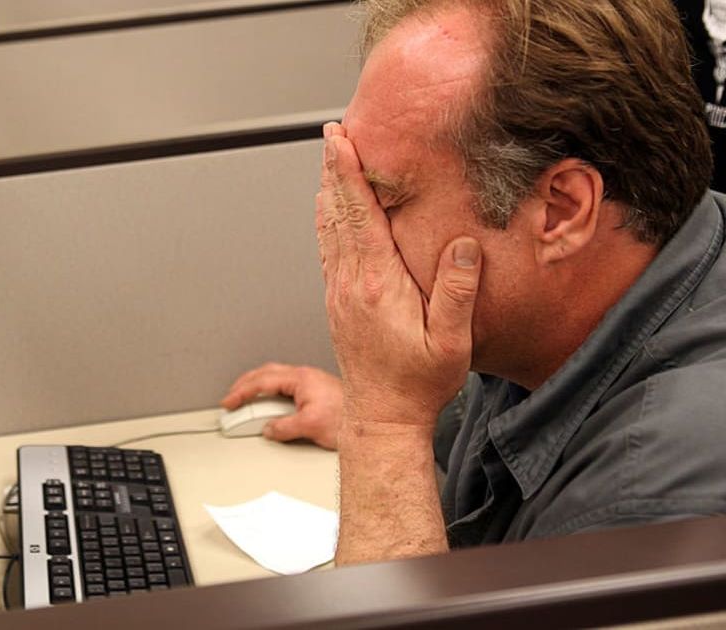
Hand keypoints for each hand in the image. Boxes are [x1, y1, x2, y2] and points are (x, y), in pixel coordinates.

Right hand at [220, 363, 342, 448]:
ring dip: (256, 387)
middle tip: (231, 399)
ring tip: (245, 401)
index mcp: (301, 378)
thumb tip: (268, 429)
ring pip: (274, 377)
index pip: (262, 381)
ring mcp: (310, 381)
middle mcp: (304, 375)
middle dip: (244, 385)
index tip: (229, 401)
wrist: (377, 418)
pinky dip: (269, 391)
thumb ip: (284, 427)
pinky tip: (268, 402)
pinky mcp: (315, 389)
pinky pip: (284, 385)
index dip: (241, 391)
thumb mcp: (311, 426)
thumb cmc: (350, 417)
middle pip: (264, 373)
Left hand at [317, 123, 480, 423]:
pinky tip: (329, 211)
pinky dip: (328, 220)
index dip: (350, 174)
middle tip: (332, 134)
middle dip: (335, 170)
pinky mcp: (338, 302)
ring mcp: (340, 292)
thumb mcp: (451, 343)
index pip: (360, 216)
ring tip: (330, 161)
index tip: (342, 142)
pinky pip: (328, 249)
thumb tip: (463, 246)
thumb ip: (458, 293)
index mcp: (378, 284)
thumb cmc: (417, 383)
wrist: (383, 416)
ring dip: (329, 191)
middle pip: (338, 212)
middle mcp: (351, 283)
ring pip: (329, 228)